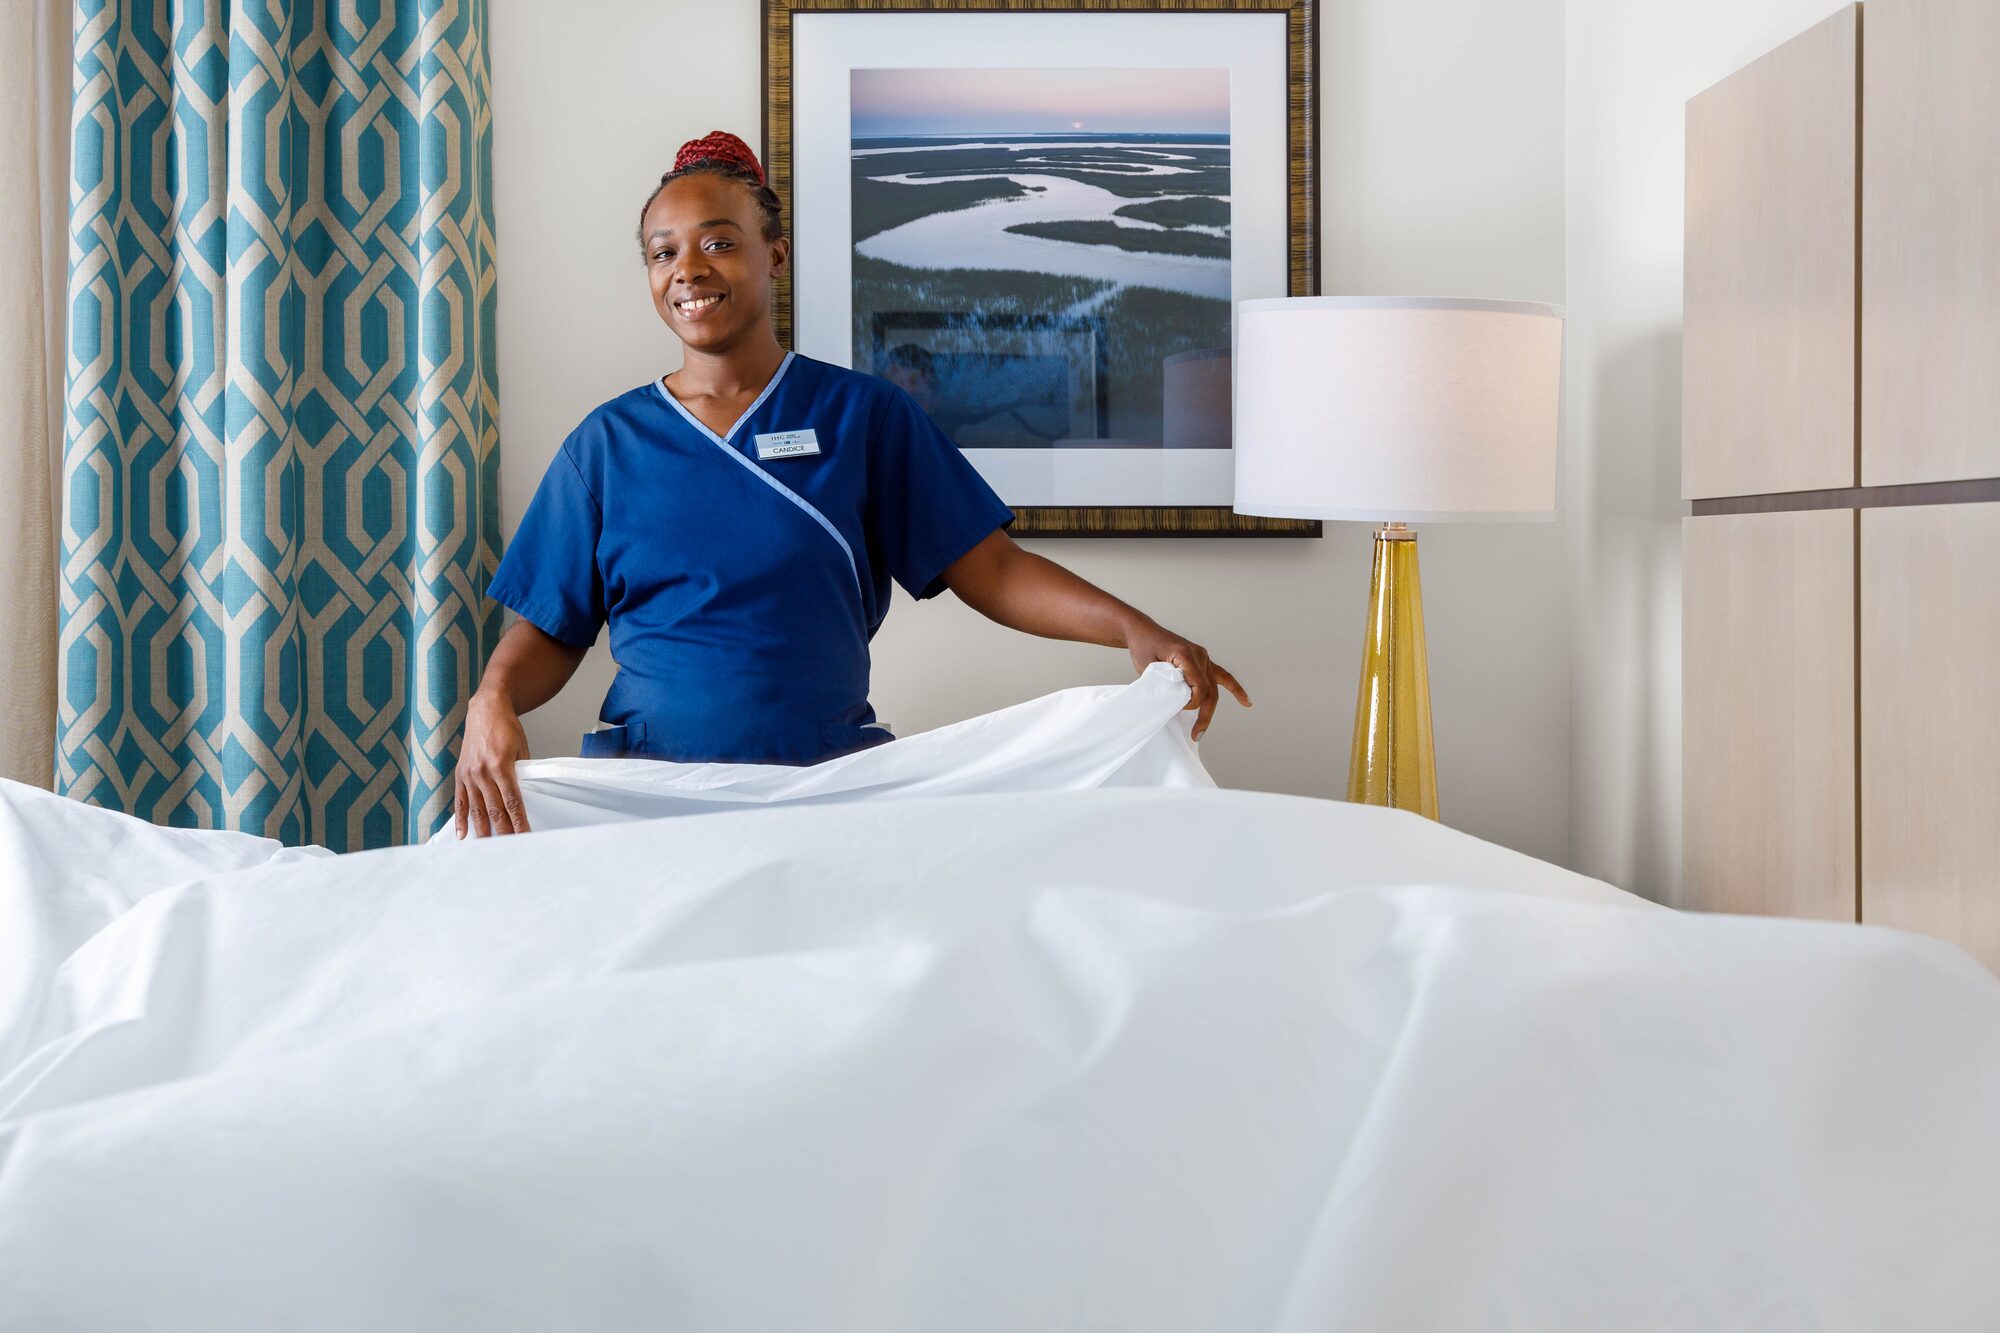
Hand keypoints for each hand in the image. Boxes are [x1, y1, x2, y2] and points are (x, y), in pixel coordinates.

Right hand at [454, 690, 533, 837]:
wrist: (486, 710)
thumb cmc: (507, 728)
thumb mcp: (521, 748)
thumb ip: (521, 772)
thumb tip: (523, 796)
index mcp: (501, 765)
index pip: (512, 801)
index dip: (518, 821)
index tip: (525, 836)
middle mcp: (482, 772)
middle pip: (494, 809)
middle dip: (504, 831)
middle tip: (511, 849)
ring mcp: (469, 774)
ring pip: (476, 809)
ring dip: (484, 831)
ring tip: (489, 849)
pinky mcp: (460, 774)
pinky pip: (460, 801)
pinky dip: (461, 819)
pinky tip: (463, 835)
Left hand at [1122, 619, 1250, 740]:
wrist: (1144, 632)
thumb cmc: (1143, 647)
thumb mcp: (1148, 667)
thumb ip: (1164, 683)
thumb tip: (1177, 703)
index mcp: (1186, 654)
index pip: (1199, 685)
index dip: (1193, 702)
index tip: (1179, 708)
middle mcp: (1200, 655)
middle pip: (1210, 689)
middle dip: (1204, 714)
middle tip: (1195, 734)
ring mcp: (1204, 658)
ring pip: (1215, 687)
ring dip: (1210, 709)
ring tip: (1201, 730)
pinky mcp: (1203, 661)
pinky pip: (1223, 677)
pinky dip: (1234, 689)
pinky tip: (1246, 702)